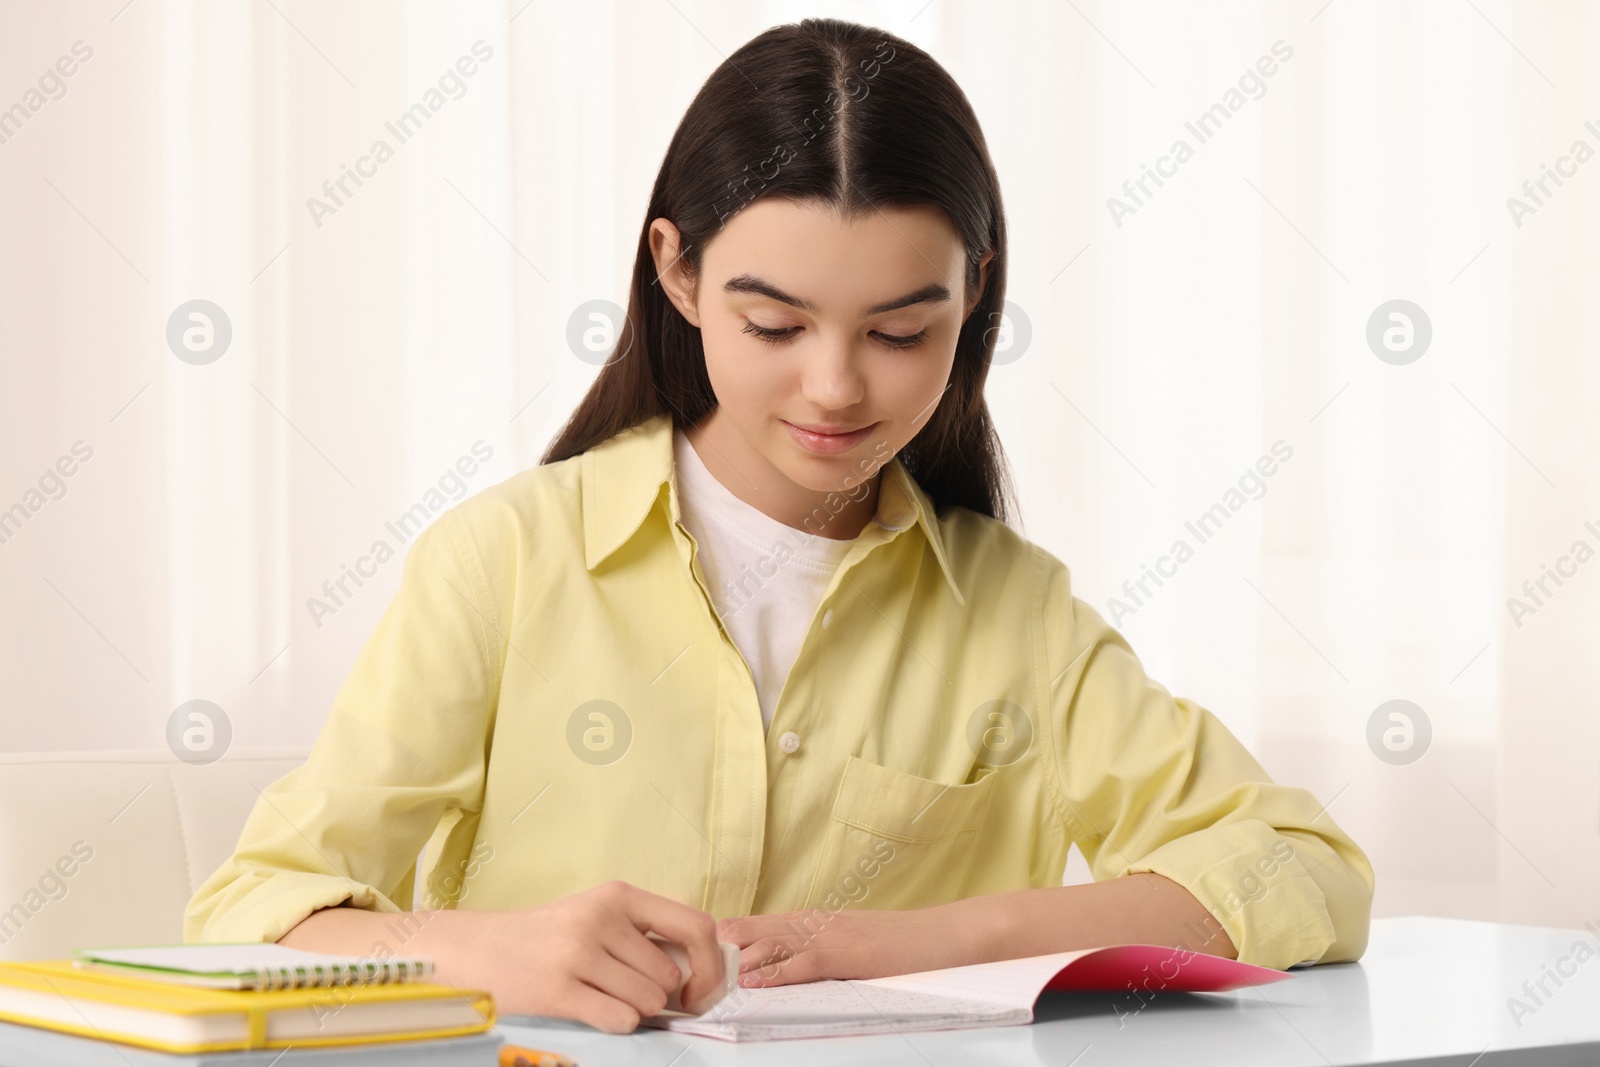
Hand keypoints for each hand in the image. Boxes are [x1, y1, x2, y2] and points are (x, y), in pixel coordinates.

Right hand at [426, 881, 724, 1032]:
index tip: (700, 989)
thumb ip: (646, 933)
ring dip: (633, 1009)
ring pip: (648, 1002)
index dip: (709, 965)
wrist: (477, 949)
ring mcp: (577, 952)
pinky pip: (620, 1020)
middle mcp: (600, 918)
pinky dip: (615, 1023)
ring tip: (599, 993)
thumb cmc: (546, 937)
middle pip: (669, 976)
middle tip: (623, 988)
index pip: (695, 926)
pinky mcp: (558, 989)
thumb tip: (702, 969)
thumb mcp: (597, 915)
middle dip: (657, 994)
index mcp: (618, 895)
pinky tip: (590, 1007)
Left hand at [717, 907, 968, 987]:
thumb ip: (821, 951)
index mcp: (819, 920)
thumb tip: (786, 968)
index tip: (701, 946)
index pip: (764, 922)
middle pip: (759, 927)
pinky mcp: (848, 954)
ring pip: (775, 942)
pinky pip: (806, 963)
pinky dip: (778, 972)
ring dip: (741, 959)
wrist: (944, 936)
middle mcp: (819, 922)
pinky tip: (758, 981)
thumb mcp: (855, 943)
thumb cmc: (902, 946)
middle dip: (725, 945)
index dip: (732, 934)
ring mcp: (833, 935)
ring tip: (710, 971)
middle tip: (692, 957)